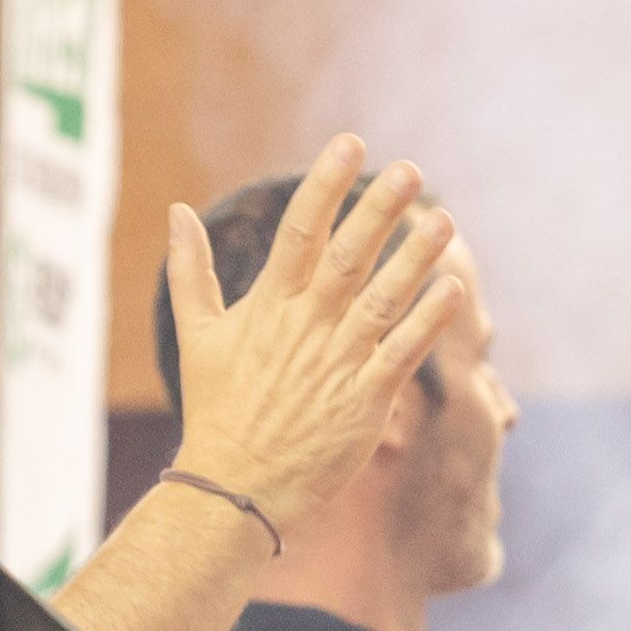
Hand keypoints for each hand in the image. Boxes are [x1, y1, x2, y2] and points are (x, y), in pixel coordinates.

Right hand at [162, 139, 460, 541]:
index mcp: (269, 306)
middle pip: (347, 255)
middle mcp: (306, 327)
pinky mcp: (366, 400)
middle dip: (378, 209)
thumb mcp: (196, 334)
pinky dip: (428, 321)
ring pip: (383, 299)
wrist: (235, 487)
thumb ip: (191, 270)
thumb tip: (176, 211)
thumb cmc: (218, 409)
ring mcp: (338, 363)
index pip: (300, 230)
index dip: (327, 184)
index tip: (351, 143)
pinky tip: (453, 290)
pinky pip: (403, 353)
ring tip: (444, 220)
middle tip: (409, 169)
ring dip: (415, 258)